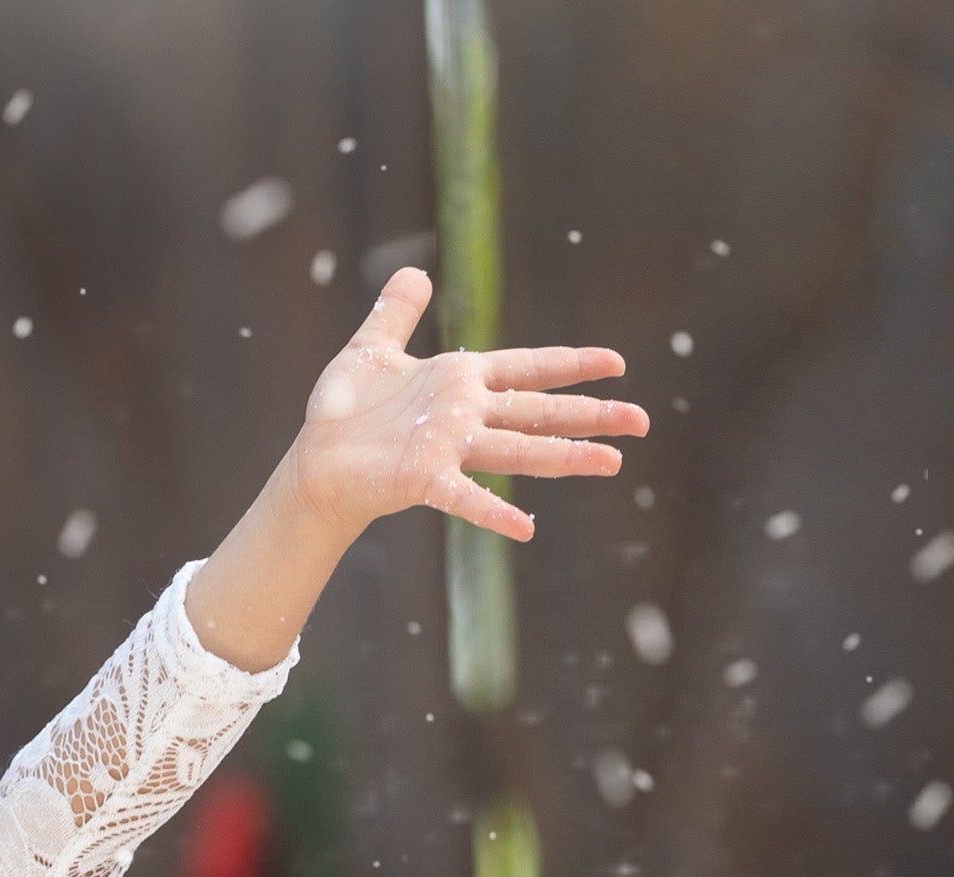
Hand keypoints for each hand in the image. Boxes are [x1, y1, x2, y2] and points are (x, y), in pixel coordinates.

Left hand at [290, 264, 646, 546]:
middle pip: (540, 411)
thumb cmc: (343, 413)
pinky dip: (493, 511)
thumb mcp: (370, 349)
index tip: (616, 363)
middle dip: (591, 415)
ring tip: (612, 464)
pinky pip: (464, 497)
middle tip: (640, 422)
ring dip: (567, 456)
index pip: (528, 367)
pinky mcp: (424, 479)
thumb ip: (396, 312)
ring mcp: (450, 449)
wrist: (313, 462)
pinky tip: (526, 527)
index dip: (571, 364)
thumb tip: (416, 273)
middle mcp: (465, 416)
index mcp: (460, 381)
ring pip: (520, 450)